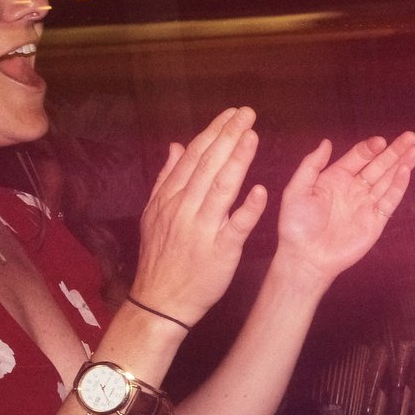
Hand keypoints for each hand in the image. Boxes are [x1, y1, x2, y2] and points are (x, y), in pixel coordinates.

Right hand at [131, 107, 271, 323]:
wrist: (160, 301)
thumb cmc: (162, 257)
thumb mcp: (155, 215)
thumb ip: (166, 179)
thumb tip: (176, 147)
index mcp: (170, 198)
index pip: (195, 157)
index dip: (214, 133)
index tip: (231, 113)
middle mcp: (184, 208)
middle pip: (208, 165)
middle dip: (228, 136)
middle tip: (247, 113)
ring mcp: (202, 229)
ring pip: (221, 188)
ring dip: (237, 160)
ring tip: (252, 136)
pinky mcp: (219, 251)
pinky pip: (235, 227)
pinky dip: (247, 208)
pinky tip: (259, 190)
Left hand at [275, 132, 414, 286]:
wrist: (306, 256)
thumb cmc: (297, 224)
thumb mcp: (297, 190)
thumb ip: (311, 165)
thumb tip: (326, 142)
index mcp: (336, 178)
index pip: (358, 157)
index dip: (371, 148)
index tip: (381, 141)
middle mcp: (354, 188)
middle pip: (378, 165)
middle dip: (395, 151)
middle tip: (410, 137)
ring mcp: (366, 204)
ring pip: (388, 180)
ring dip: (402, 164)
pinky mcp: (376, 220)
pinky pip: (390, 200)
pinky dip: (399, 186)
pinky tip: (406, 172)